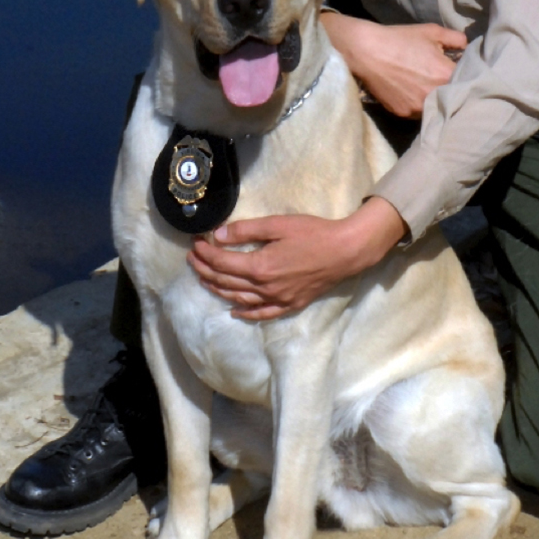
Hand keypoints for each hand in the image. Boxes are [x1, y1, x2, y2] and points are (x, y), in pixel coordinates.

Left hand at [187, 197, 406, 320]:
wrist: (345, 251)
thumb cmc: (313, 233)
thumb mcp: (278, 225)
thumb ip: (246, 231)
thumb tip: (218, 235)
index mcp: (260, 267)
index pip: (222, 263)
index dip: (205, 253)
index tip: (195, 243)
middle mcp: (264, 288)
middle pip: (226, 282)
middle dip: (205, 270)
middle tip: (193, 259)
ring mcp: (277, 299)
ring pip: (239, 299)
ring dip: (218, 290)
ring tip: (204, 279)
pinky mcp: (290, 304)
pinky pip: (262, 313)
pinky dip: (245, 313)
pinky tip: (234, 311)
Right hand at [321, 13, 466, 117]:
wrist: (368, 51)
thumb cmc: (400, 39)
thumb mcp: (432, 32)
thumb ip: (456, 39)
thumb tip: (467, 47)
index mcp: (445, 75)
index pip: (467, 82)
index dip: (466, 78)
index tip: (462, 74)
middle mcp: (434, 95)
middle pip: (451, 98)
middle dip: (450, 91)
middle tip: (444, 82)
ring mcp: (418, 107)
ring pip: (434, 108)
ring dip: (434, 101)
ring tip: (427, 89)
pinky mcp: (403, 113)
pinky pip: (417, 112)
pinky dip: (417, 105)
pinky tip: (411, 93)